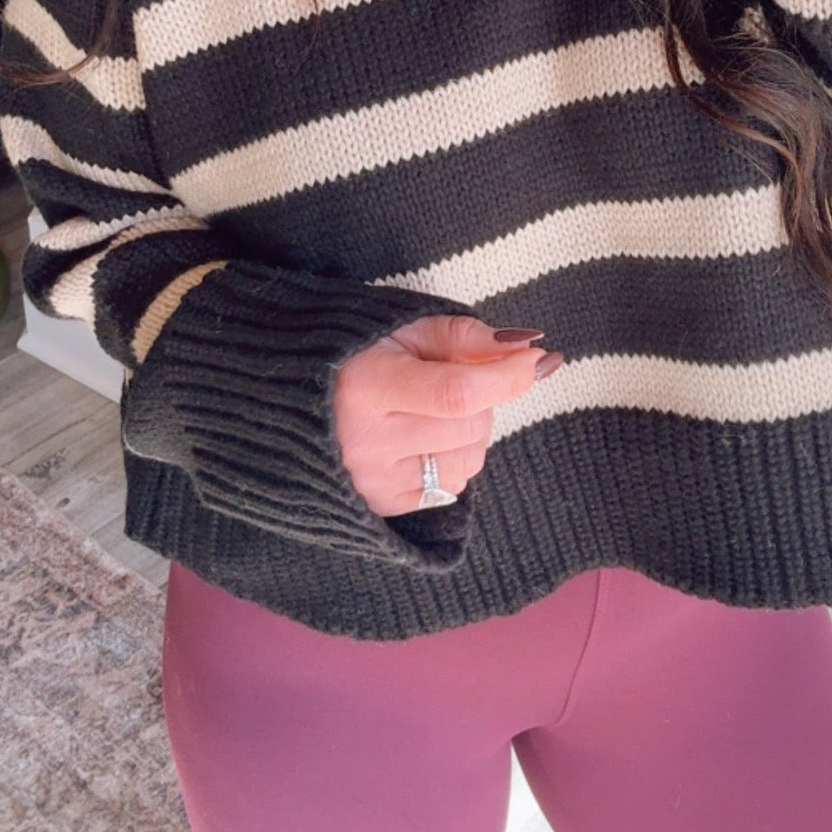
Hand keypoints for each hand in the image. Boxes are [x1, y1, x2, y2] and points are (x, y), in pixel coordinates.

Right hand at [332, 312, 562, 516]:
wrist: (297, 399)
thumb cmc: (359, 354)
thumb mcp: (405, 328)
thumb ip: (466, 336)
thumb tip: (528, 347)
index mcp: (366, 386)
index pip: (457, 393)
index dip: (505, 377)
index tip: (535, 358)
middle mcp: (368, 442)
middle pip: (469, 426)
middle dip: (483, 398)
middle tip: (450, 379)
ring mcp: (375, 480)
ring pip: (469, 459)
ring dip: (469, 430)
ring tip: (429, 410)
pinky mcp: (384, 503)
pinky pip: (454, 486)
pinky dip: (453, 458)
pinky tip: (421, 438)